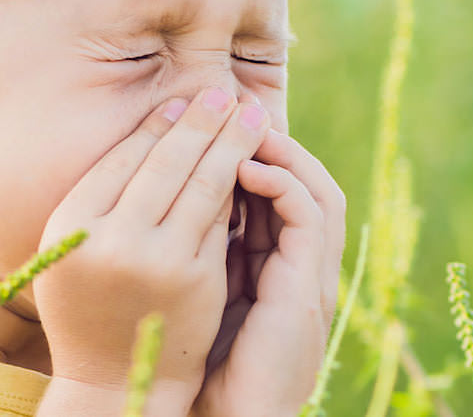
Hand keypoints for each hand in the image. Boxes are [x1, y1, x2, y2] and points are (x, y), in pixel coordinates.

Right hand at [34, 87, 272, 415]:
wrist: (112, 382)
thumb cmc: (88, 308)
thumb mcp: (70, 251)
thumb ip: (99, 200)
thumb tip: (155, 129)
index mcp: (70, 225)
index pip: (122, 159)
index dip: (157, 126)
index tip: (182, 101)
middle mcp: (111, 238)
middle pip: (166, 162)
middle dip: (201, 121)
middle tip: (224, 92)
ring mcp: (157, 260)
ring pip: (202, 184)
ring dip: (230, 142)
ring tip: (249, 114)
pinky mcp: (196, 279)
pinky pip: (221, 220)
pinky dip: (238, 187)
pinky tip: (251, 163)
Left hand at [195, 128, 346, 415]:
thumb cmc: (200, 368)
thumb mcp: (197, 296)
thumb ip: (193, 254)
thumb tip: (156, 206)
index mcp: (277, 270)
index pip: (275, 194)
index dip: (248, 155)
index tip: (209, 124)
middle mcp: (300, 270)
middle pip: (303, 183)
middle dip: (269, 140)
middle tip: (230, 104)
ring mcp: (310, 279)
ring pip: (316, 190)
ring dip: (283, 151)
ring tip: (241, 123)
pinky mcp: (308, 291)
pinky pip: (310, 217)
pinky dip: (283, 183)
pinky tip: (244, 168)